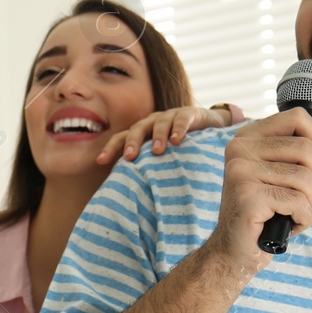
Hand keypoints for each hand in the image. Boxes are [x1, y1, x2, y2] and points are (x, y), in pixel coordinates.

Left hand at [97, 103, 245, 163]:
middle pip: (137, 129)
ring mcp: (170, 115)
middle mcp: (153, 122)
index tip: (101, 162)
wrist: (210, 127)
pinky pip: (182, 119)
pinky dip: (179, 128)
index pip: (121, 137)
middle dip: (132, 142)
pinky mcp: (189, 113)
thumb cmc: (181, 147)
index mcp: (142, 132)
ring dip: (157, 136)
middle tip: (130, 157)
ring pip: (159, 123)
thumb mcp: (163, 157)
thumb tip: (135, 199)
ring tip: (157, 151)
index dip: (111, 148)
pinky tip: (178, 140)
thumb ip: (149, 169)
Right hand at [203, 108, 311, 273]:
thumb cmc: (266, 212)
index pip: (298, 117)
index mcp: (248, 137)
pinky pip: (297, 202)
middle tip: (304, 198)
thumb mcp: (295, 178)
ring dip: (310, 203)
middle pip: (306, 149)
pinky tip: (286, 226)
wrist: (235, 251)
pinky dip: (302, 219)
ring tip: (293, 213)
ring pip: (305, 178)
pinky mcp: (246, 196)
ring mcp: (240, 171)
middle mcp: (239, 149)